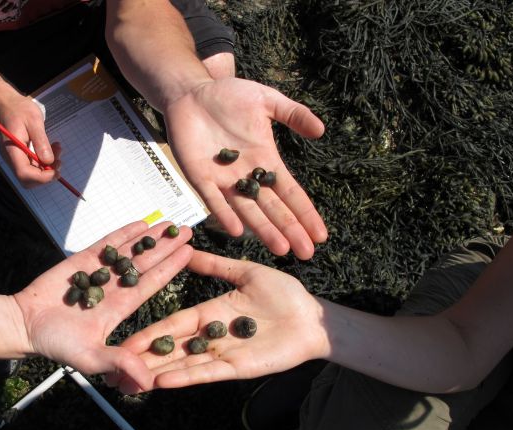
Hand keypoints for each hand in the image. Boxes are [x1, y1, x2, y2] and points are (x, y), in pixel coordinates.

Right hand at [0, 94, 62, 187]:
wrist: (6, 103)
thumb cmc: (19, 109)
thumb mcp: (34, 121)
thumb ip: (41, 141)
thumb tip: (49, 161)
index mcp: (13, 151)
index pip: (24, 174)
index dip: (41, 177)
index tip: (55, 169)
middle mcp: (12, 159)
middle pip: (28, 180)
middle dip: (46, 175)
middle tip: (59, 161)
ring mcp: (16, 159)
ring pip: (33, 175)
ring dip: (48, 168)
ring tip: (57, 150)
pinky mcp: (21, 156)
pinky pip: (34, 166)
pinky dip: (45, 162)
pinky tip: (52, 149)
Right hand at [0, 221, 193, 390]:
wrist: (25, 325)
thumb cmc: (56, 344)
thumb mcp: (92, 358)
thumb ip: (120, 363)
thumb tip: (148, 383)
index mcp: (120, 309)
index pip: (151, 285)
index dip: (170, 269)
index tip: (189, 254)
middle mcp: (114, 289)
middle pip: (146, 264)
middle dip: (166, 248)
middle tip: (188, 231)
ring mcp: (99, 273)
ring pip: (130, 251)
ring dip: (149, 238)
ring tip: (170, 223)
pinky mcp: (81, 261)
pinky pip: (105, 244)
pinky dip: (122, 233)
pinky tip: (140, 223)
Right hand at [111, 249, 324, 393]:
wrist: (312, 318)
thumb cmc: (284, 295)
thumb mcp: (245, 273)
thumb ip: (216, 265)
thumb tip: (189, 250)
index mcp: (209, 312)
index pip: (171, 325)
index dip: (147, 335)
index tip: (124, 343)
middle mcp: (210, 336)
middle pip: (170, 350)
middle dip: (143, 361)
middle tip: (114, 373)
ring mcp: (223, 354)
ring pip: (182, 365)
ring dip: (157, 373)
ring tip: (131, 382)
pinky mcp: (238, 367)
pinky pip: (207, 372)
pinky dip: (185, 377)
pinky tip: (164, 382)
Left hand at [163, 77, 326, 259]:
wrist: (191, 93)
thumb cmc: (228, 95)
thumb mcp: (266, 100)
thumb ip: (293, 114)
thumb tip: (321, 131)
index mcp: (266, 161)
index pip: (290, 193)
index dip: (305, 213)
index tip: (320, 235)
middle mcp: (247, 176)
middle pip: (272, 208)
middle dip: (290, 230)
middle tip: (306, 254)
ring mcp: (224, 180)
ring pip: (247, 210)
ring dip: (263, 229)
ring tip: (280, 248)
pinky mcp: (199, 177)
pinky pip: (214, 200)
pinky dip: (225, 214)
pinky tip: (237, 231)